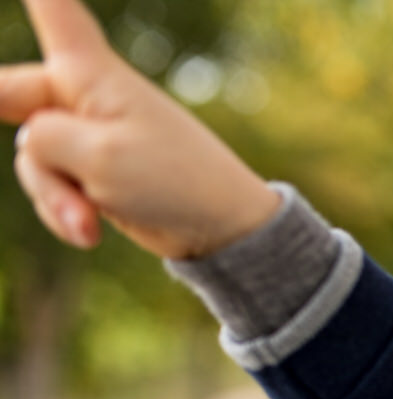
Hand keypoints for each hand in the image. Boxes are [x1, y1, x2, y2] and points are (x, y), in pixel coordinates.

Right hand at [0, 0, 278, 257]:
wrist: (222, 230)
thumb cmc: (171, 180)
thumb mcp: (97, 157)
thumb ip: (41, 140)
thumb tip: (27, 142)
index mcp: (91, 72)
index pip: (56, 12)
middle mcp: (85, 94)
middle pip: (10, 93)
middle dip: (12, 130)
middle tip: (41, 141)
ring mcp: (86, 134)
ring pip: (32, 158)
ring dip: (53, 195)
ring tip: (87, 223)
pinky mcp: (91, 172)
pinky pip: (51, 187)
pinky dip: (65, 212)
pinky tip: (89, 234)